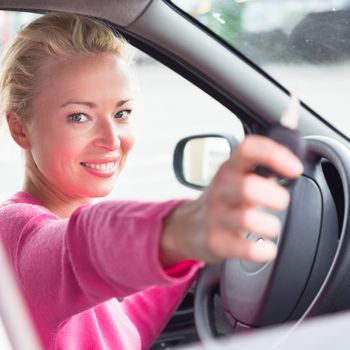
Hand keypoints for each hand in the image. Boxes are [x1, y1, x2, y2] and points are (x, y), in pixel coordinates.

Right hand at [161, 135, 303, 265]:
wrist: (187, 227)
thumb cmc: (220, 200)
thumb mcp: (234, 177)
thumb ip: (260, 166)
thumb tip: (291, 149)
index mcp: (228, 169)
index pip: (248, 150)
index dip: (274, 154)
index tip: (293, 168)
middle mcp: (220, 190)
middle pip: (249, 186)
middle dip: (275, 196)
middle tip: (278, 202)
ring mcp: (216, 217)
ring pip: (247, 219)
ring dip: (270, 225)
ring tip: (269, 226)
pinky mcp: (216, 242)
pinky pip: (245, 249)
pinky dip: (262, 250)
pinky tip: (263, 247)